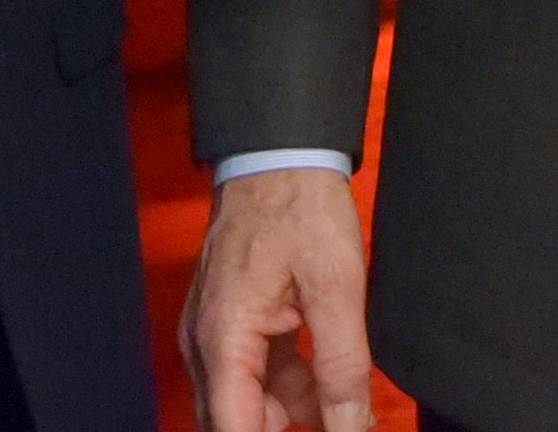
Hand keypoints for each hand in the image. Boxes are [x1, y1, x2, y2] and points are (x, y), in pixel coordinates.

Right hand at [184, 167, 374, 431]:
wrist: (279, 153)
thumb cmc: (300, 207)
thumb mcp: (336, 288)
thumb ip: (342, 367)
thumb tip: (352, 428)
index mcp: (223, 338)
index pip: (235, 430)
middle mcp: (205, 342)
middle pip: (235, 421)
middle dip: (279, 430)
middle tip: (335, 424)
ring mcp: (213, 330)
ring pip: (245, 401)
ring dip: (289, 412)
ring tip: (342, 406)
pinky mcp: (229, 320)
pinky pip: (251, 373)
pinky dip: (285, 385)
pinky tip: (324, 382)